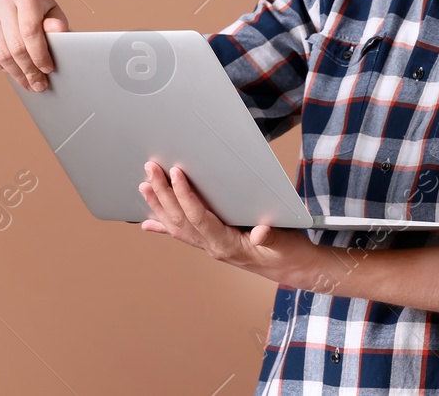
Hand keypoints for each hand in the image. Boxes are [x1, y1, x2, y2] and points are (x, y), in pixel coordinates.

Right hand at [0, 0, 67, 90]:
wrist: (18, 3)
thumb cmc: (39, 11)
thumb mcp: (53, 15)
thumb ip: (57, 23)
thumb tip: (58, 29)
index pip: (30, 31)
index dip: (39, 54)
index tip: (48, 69)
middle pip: (15, 45)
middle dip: (29, 70)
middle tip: (39, 84)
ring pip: (1, 53)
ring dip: (16, 73)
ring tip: (28, 83)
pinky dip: (1, 67)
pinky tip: (13, 70)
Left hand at [137, 161, 316, 283]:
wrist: (294, 269)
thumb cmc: (289, 253)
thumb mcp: (284, 243)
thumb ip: (271, 237)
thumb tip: (261, 232)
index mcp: (227, 245)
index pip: (199, 218)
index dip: (186, 196)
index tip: (176, 174)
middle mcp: (213, 247)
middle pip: (181, 220)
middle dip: (163, 194)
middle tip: (151, 170)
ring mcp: (210, 246)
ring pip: (177, 226)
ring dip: (159, 206)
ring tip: (144, 186)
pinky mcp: (212, 242)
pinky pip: (183, 234)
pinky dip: (164, 227)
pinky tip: (149, 222)